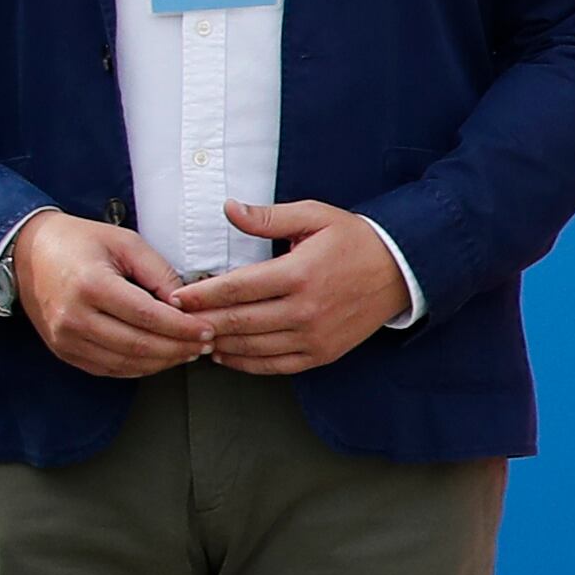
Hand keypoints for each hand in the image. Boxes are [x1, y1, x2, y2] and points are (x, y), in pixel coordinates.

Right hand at [8, 210, 209, 377]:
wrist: (28, 252)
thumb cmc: (78, 242)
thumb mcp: (125, 243)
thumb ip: (159, 273)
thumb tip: (187, 304)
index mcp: (90, 285)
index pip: (147, 316)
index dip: (182, 328)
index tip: (207, 329)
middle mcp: (73, 317)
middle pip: (138, 345)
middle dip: (179, 348)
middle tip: (204, 344)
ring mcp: (65, 339)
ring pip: (126, 363)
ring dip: (163, 362)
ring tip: (187, 351)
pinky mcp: (64, 351)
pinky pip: (109, 368)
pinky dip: (139, 367)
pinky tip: (159, 357)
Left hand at [187, 200, 408, 375]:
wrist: (402, 270)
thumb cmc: (356, 241)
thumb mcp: (314, 216)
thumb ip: (268, 216)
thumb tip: (229, 209)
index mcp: (299, 274)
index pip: (236, 289)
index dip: (199, 295)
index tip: (175, 297)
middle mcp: (305, 310)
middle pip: (237, 322)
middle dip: (200, 322)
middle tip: (173, 320)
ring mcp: (314, 336)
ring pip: (251, 347)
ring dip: (218, 344)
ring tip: (193, 337)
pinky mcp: (322, 353)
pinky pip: (274, 365)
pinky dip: (244, 363)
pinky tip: (225, 355)